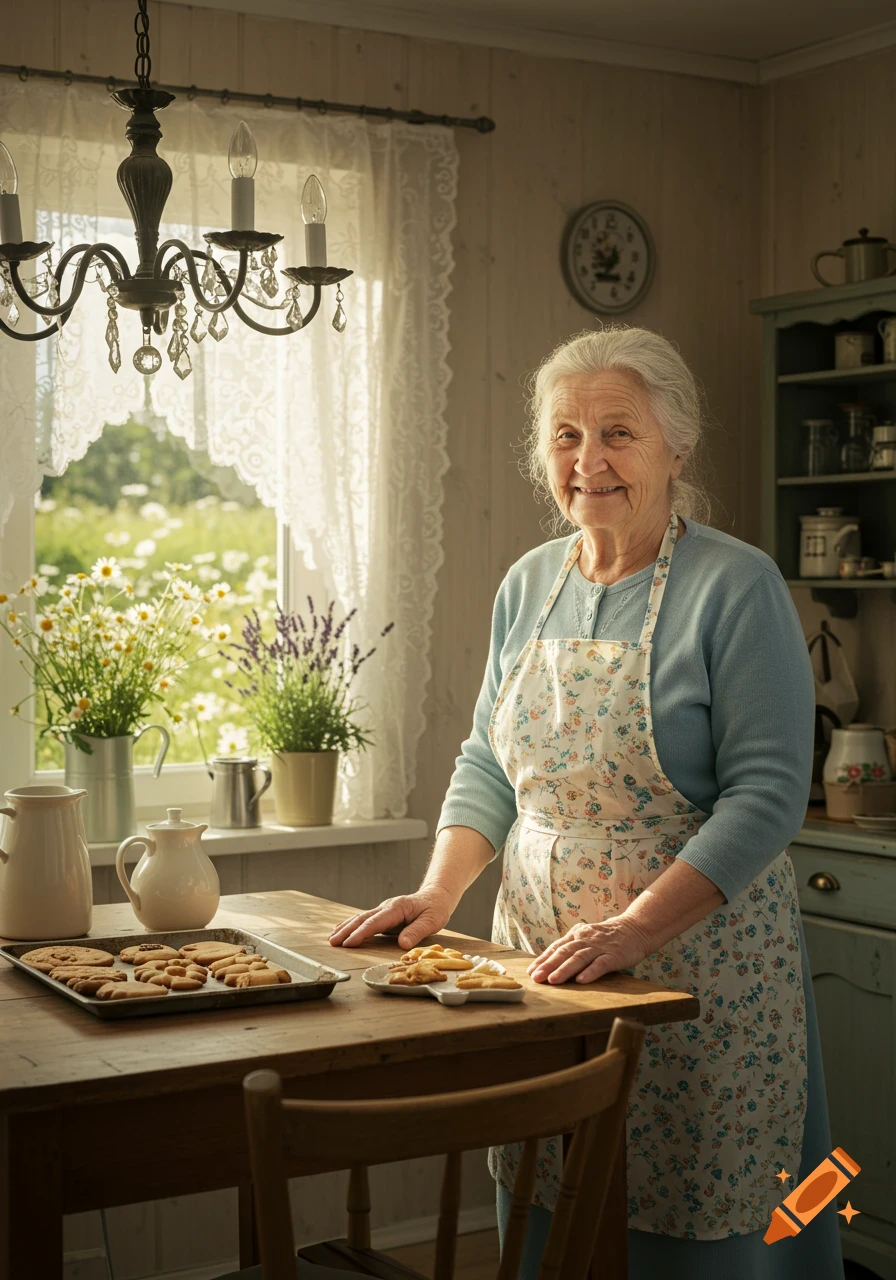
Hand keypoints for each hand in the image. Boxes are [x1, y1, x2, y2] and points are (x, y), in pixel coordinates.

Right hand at [328, 888, 453, 951]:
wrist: (436, 896)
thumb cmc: (435, 909)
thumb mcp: (432, 920)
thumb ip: (417, 931)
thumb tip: (402, 944)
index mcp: (397, 908)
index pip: (375, 922)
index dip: (361, 933)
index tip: (348, 943)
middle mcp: (387, 907)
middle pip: (362, 919)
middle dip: (346, 931)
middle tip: (332, 942)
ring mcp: (384, 910)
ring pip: (361, 918)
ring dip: (345, 928)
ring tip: (331, 938)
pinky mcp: (383, 915)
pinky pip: (365, 920)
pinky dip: (352, 925)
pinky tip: (342, 930)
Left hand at [527, 915, 650, 984]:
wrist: (635, 928)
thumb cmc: (607, 938)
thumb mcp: (586, 938)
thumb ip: (571, 948)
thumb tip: (549, 963)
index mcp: (576, 935)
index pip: (556, 947)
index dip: (543, 959)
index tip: (530, 971)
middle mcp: (585, 940)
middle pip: (564, 952)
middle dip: (548, 965)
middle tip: (536, 977)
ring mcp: (599, 947)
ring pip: (579, 958)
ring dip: (565, 969)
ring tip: (553, 980)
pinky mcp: (614, 955)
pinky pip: (601, 963)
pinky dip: (590, 972)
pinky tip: (581, 980)